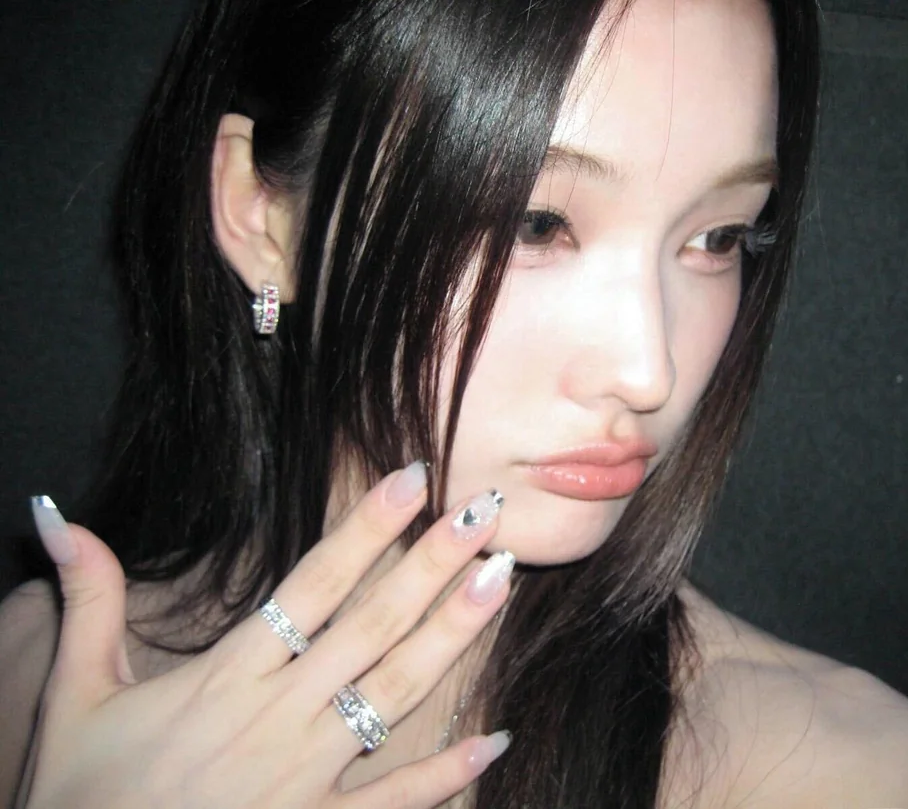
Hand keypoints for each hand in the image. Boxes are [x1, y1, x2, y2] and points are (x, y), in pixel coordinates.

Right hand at [25, 464, 512, 808]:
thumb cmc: (80, 796)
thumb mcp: (76, 693)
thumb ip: (87, 601)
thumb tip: (60, 514)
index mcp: (228, 676)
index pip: (310, 584)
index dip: (364, 529)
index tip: (412, 479)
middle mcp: (278, 716)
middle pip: (370, 624)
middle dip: (431, 564)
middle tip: (485, 512)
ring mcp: (304, 777)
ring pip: (393, 693)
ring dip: (451, 636)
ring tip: (500, 582)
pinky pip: (391, 802)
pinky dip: (444, 774)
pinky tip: (493, 741)